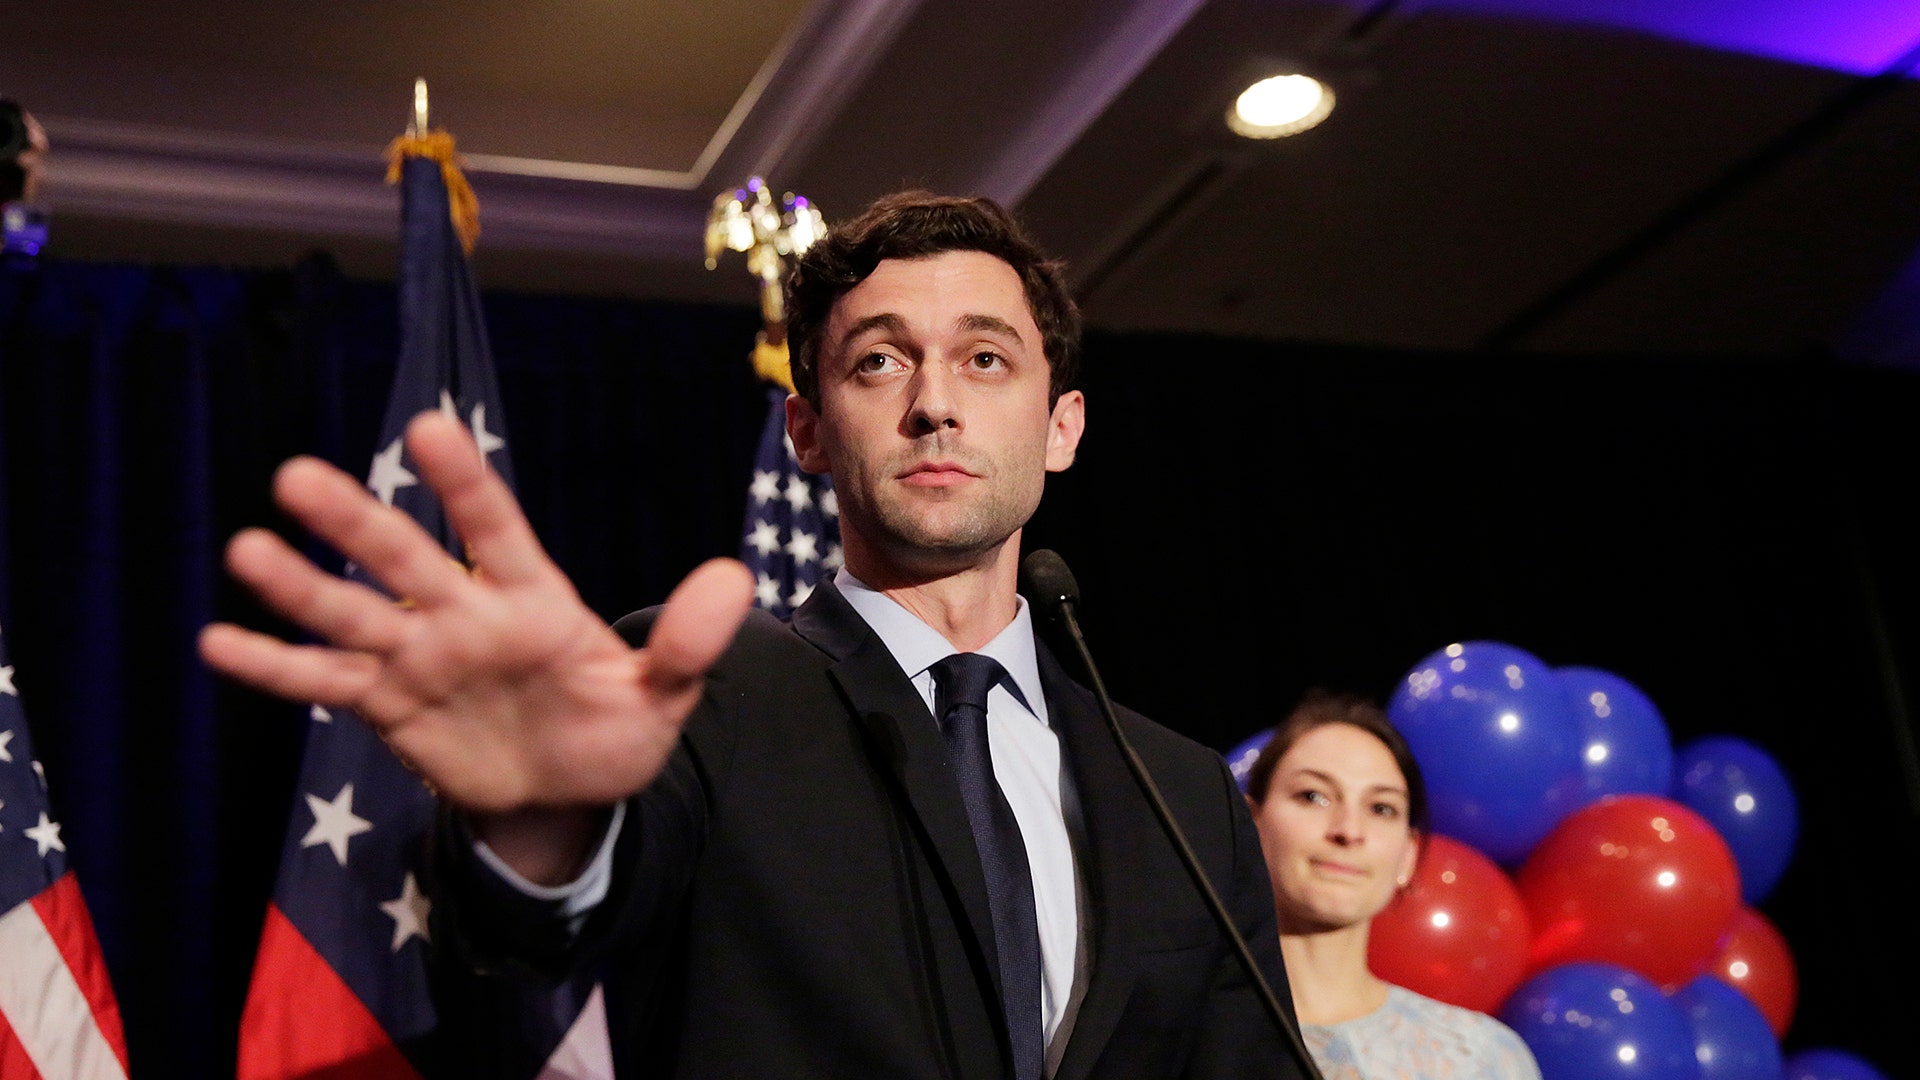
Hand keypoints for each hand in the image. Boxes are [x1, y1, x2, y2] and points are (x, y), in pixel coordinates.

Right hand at [199, 411, 754, 817]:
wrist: (564, 794)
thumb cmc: (612, 729)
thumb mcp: (662, 698)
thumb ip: (687, 646)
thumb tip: (736, 579)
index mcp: (531, 598)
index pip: (494, 529)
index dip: (463, 484)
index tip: (427, 425)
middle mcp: (464, 614)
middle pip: (404, 560)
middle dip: (355, 523)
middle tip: (296, 475)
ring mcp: (419, 657)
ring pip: (354, 614)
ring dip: (301, 587)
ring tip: (247, 549)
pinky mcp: (387, 706)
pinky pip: (326, 684)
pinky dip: (277, 668)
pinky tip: (220, 643)